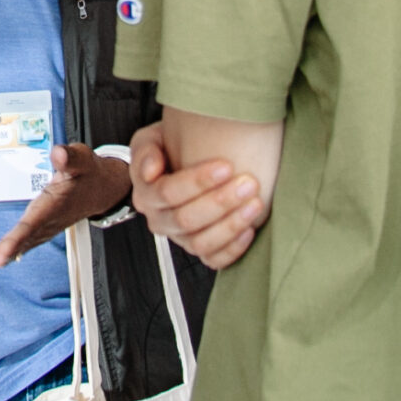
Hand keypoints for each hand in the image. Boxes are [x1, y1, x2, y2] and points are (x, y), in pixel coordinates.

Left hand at [0, 146, 131, 281]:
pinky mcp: (29, 234)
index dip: (14, 243)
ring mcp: (35, 233)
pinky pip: (4, 248)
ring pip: (4, 252)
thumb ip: (70, 157)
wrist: (99, 190)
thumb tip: (58, 153)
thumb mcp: (82, 159)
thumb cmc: (86, 173)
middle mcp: (41, 226)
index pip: (30, 227)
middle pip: (11, 247)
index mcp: (51, 208)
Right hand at [129, 121, 264, 269]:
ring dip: (230, 225)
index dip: (197, 181)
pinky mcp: (199, 250)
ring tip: (254, 204)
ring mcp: (179, 238)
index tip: (225, 166)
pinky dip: (233, 249)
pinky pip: (213, 260)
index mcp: (147, 194)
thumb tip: (150, 170)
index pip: (167, 192)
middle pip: (185, 219)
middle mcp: (160, 219)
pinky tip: (249, 229)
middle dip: (220, 202)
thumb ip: (145, 150)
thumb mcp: (152, 140)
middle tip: (248, 184)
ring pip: (200, 243)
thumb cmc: (170, 150)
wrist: (183, 164)